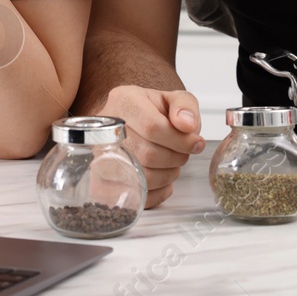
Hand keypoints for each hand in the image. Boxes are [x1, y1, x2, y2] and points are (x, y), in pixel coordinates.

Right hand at [98, 85, 203, 208]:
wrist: (130, 122)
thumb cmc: (151, 112)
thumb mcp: (172, 98)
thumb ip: (185, 105)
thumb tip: (188, 125)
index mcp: (124, 101)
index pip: (152, 127)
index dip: (179, 140)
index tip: (196, 144)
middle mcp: (107, 129)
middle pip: (146, 154)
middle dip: (175, 158)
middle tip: (182, 153)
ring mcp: (100, 157)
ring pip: (140, 178)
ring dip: (167, 176)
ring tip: (171, 164)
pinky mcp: (102, 182)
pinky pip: (133, 197)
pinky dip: (156, 193)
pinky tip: (161, 180)